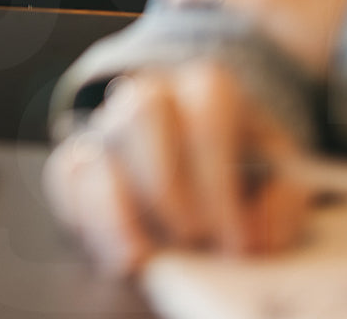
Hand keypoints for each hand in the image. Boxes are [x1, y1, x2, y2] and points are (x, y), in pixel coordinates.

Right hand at [44, 62, 310, 275]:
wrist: (204, 147)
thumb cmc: (244, 163)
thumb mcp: (280, 170)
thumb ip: (282, 197)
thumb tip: (256, 234)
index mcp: (207, 89)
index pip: (205, 113)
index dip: (218, 181)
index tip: (237, 240)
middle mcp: (149, 95)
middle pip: (140, 113)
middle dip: (167, 187)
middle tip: (194, 240)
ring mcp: (106, 123)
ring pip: (96, 145)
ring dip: (121, 211)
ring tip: (151, 256)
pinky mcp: (77, 157)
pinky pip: (63, 176)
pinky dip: (85, 216)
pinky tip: (120, 253)